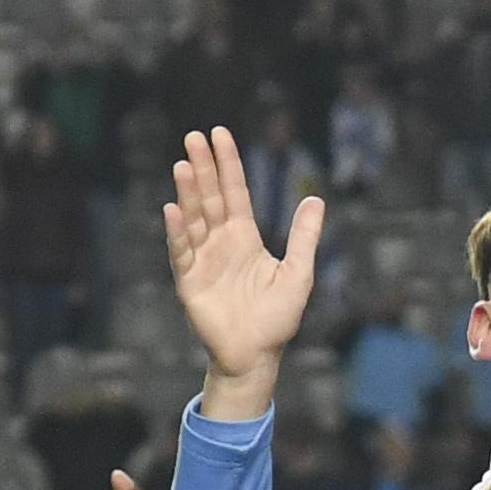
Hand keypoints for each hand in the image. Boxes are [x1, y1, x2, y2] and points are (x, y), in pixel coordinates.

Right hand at [160, 122, 323, 415]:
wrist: (256, 355)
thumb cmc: (278, 318)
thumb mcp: (299, 273)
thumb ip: (304, 237)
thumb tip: (316, 200)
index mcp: (245, 237)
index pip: (235, 192)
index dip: (228, 163)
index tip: (219, 134)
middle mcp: (221, 243)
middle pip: (210, 197)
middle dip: (203, 167)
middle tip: (193, 136)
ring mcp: (203, 260)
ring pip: (195, 219)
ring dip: (189, 193)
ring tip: (184, 165)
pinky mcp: (189, 282)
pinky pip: (182, 252)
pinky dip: (178, 232)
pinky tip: (174, 209)